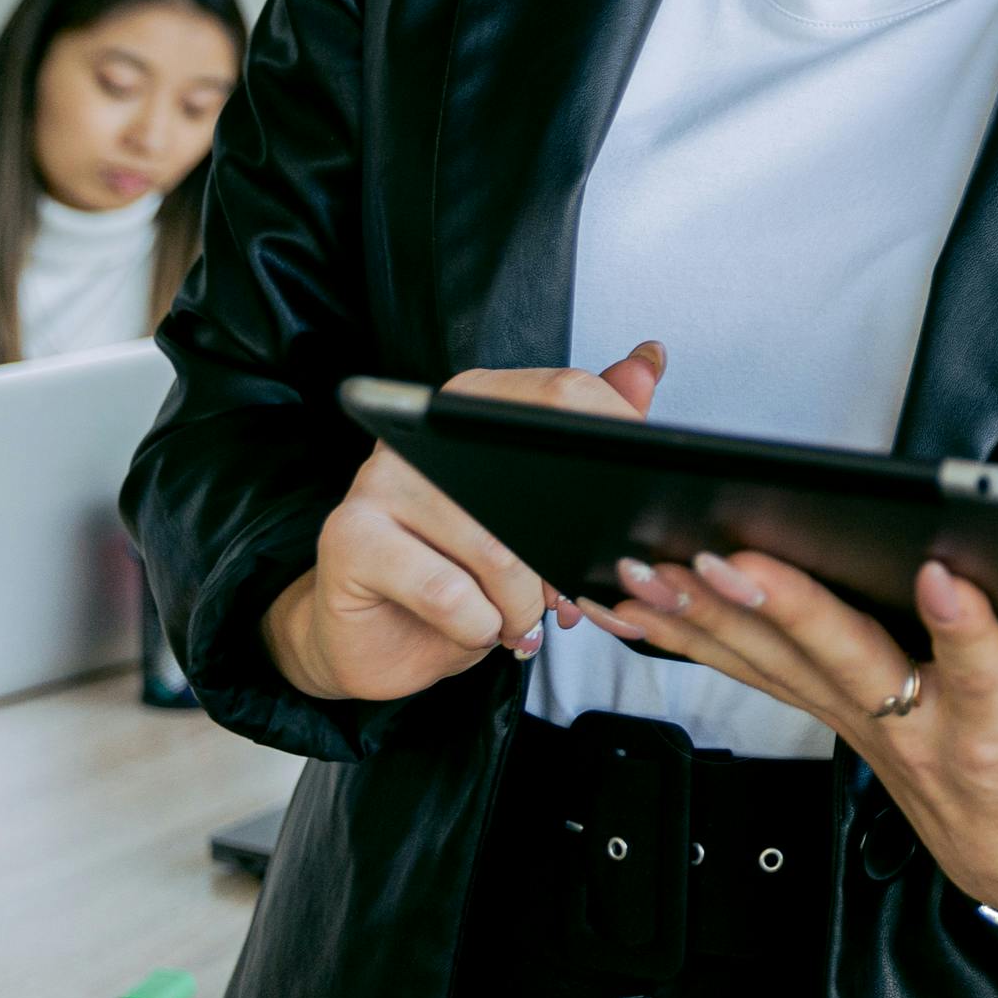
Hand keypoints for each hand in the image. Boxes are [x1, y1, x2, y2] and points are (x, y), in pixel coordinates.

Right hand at [261, 342, 666, 701]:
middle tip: (574, 597)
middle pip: (535, 483)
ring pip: (497, 550)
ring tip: (517, 621)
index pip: (563, 394)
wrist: (376, 637)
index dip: (616, 445)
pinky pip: (448, 592)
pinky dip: (479, 625)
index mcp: (474, 408)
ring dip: (522, 605)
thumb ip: (590, 438)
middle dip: (568, 556)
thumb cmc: (461, 571)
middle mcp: (422, 432)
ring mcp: (379, 479)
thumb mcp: (535, 513)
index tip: (641, 498)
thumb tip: (648, 361)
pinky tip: (476, 629)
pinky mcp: (348, 538)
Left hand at [600, 547, 997, 919]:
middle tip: (736, 556)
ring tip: (654, 565)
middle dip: (790, 607)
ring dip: (713, 619)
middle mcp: (923, 733)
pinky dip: (696, 639)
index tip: (946, 574)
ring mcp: (872, 731)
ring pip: (784, 667)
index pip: (983, 673)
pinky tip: (640, 603)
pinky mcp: (844, 720)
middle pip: (851, 665)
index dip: (966, 629)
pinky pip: (759, 676)